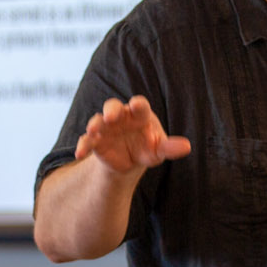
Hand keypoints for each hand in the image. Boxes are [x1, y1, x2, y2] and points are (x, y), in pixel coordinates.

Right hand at [74, 95, 189, 174]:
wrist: (129, 161)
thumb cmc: (147, 147)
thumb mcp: (159, 150)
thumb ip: (170, 147)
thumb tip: (187, 147)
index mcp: (140, 115)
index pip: (140, 106)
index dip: (138, 105)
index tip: (137, 105)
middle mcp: (120, 117)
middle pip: (114, 106)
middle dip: (111, 110)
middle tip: (110, 116)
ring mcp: (106, 127)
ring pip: (97, 121)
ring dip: (94, 124)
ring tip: (92, 130)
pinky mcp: (95, 141)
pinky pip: (87, 140)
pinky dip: (82, 145)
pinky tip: (79, 153)